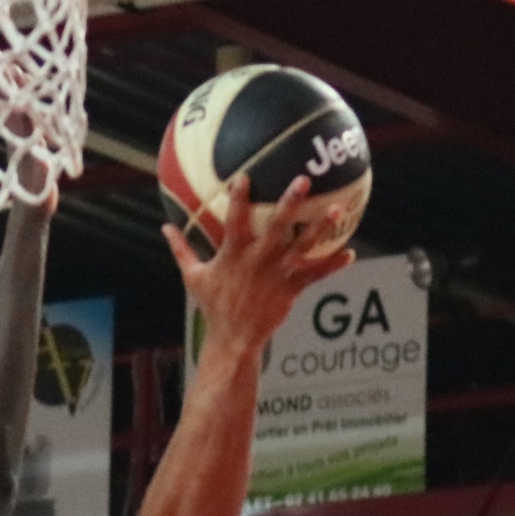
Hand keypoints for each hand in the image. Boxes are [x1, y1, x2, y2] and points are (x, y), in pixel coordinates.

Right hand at [163, 176, 354, 351]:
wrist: (233, 340)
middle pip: (278, 226)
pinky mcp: (291, 290)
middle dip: (291, 202)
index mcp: (233, 253)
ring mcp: (277, 274)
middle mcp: (258, 260)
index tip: (246, 175)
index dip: (239, 197)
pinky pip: (315, 275)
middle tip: (304, 179)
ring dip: (320, 228)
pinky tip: (350, 254)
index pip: (235, 219)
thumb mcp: (193, 276)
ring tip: (335, 209)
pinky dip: (333, 265)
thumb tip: (164, 227)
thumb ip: (181, 249)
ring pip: (302, 247)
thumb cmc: (213, 306)